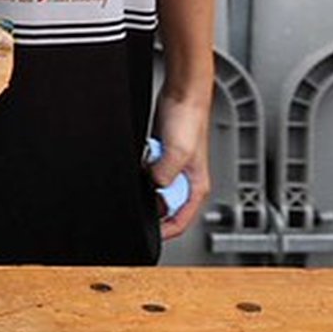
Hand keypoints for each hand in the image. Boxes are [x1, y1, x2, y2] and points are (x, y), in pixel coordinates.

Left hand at [150, 83, 211, 240]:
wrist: (182, 96)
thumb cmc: (188, 121)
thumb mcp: (177, 152)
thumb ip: (164, 174)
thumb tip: (152, 186)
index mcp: (195, 187)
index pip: (181, 220)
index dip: (164, 231)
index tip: (148, 235)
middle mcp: (185, 181)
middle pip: (165, 207)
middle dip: (150, 206)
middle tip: (136, 201)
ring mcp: (171, 169)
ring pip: (154, 189)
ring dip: (144, 186)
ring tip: (143, 172)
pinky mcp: (160, 157)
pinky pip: (147, 172)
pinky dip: (141, 170)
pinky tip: (140, 160)